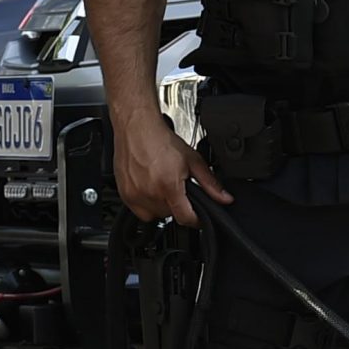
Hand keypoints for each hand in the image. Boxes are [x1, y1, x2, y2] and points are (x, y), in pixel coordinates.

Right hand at [112, 110, 229, 225]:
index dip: (195, 219)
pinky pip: (139, 211)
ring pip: (154, 215)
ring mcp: (134, 195)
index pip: (185, 218)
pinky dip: (146, 205)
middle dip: (177, 205)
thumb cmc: (161, 140)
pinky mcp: (124, 194)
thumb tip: (224, 198)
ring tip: (162, 185)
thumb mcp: (192, 160)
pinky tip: (150, 188)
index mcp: (168, 186)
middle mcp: (150, 193)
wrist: (137, 128)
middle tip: (177, 188)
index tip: (197, 216)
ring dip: (162, 206)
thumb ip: (210, 183)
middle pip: (170, 215)